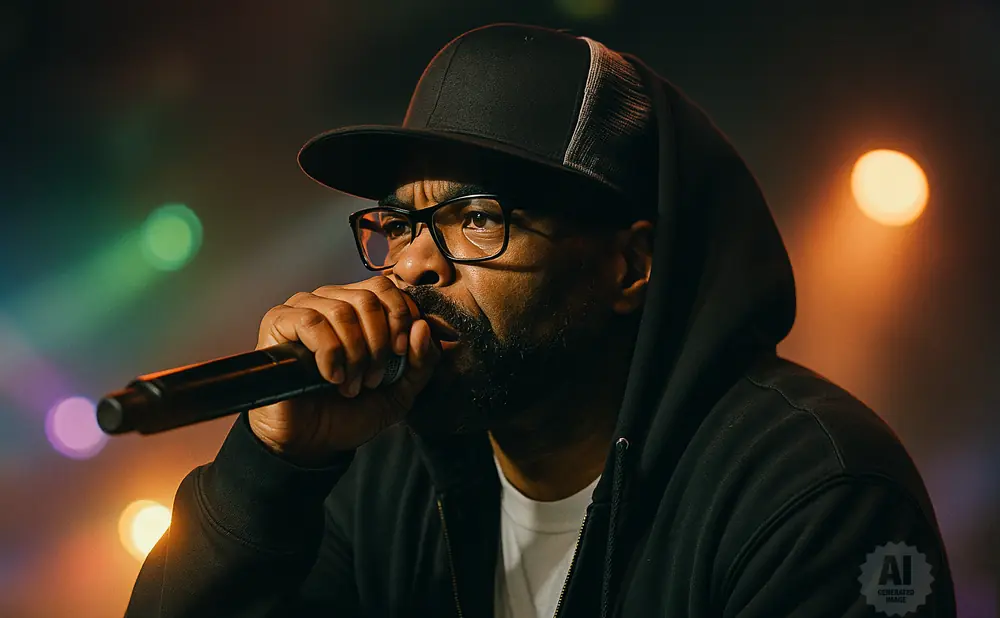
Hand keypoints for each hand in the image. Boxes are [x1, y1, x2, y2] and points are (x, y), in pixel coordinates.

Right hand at [247, 276, 440, 463]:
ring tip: (351, 384)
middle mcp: (330, 301)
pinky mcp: (278, 323)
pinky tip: (331, 378)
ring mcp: (302, 309)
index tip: (401, 353)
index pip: (386, 288)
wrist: (314, 441)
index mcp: (359, 308)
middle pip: (368, 299)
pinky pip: (311, 322)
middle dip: (378, 344)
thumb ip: (420, 362)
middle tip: (372, 378)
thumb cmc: (351, 411)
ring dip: (354, 354)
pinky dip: (329, 354)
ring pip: (342, 311)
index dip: (400, 317)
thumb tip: (421, 327)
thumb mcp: (401, 390)